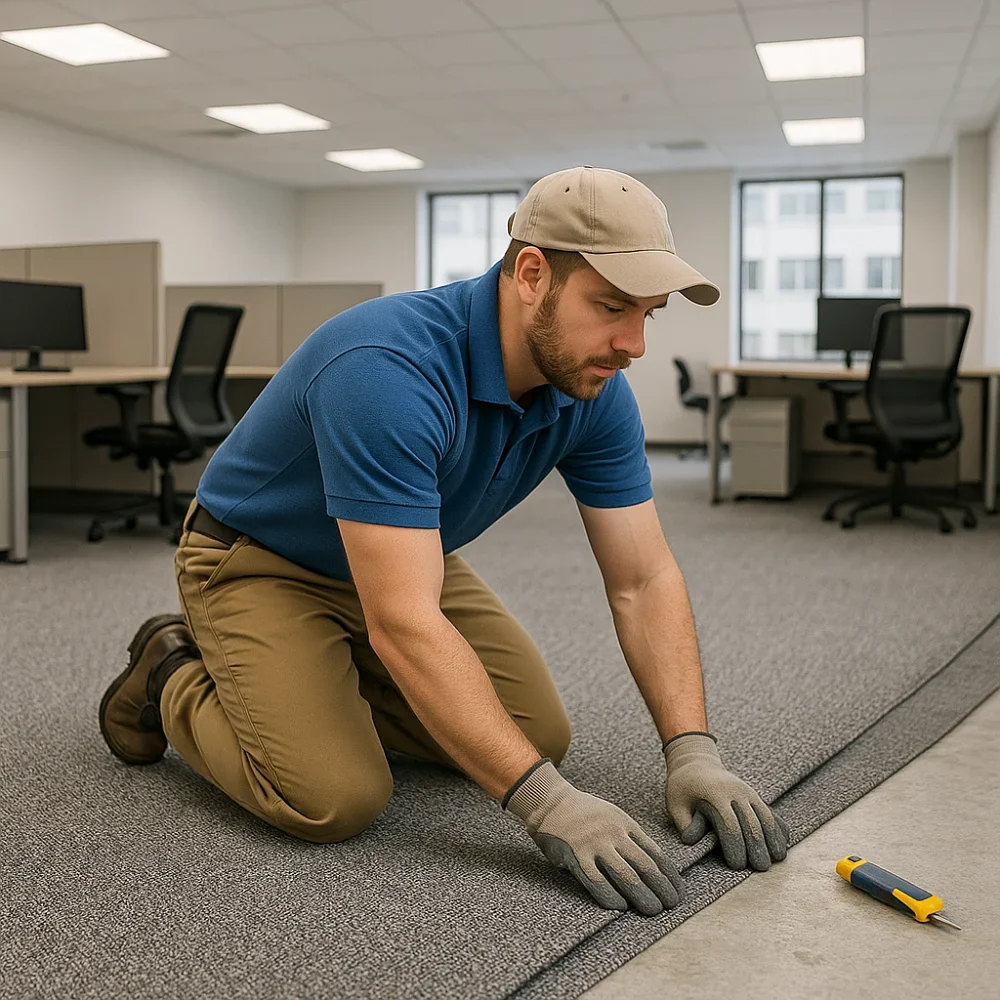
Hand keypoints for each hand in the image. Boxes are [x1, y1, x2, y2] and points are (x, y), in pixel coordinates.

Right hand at [504, 759, 684, 915]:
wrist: (550, 802)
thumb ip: (629, 837)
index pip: (654, 853)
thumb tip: (652, 866)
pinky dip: (610, 896)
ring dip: (642, 896)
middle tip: (671, 905)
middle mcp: (613, 834)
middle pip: (645, 866)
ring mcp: (594, 845)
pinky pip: (596, 881)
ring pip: (625, 876)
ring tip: (653, 910)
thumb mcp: (612, 816)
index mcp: (625, 824)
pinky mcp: (575, 856)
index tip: (678, 890)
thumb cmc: (584, 813)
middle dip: (662, 888)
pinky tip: (620, 906)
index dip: (669, 875)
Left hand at [663, 733, 788, 870]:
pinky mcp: (753, 794)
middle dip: (758, 847)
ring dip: (773, 837)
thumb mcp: (675, 802)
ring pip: (765, 815)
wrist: (695, 761)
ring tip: (778, 858)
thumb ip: (684, 823)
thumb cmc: (682, 786)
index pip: (729, 825)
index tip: (736, 866)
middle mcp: (735, 792)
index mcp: (714, 794)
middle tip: (761, 868)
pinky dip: (777, 825)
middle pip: (751, 822)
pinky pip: (769, 810)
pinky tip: (783, 841)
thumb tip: (691, 841)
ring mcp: (746, 791)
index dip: (735, 847)